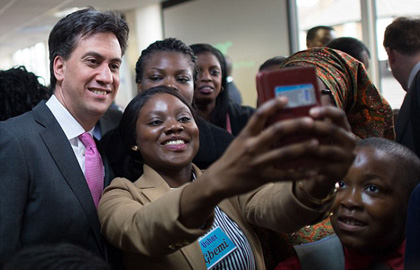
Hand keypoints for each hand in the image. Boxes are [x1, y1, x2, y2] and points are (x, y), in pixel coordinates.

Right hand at [205, 97, 329, 198]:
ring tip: (316, 143)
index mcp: (246, 135)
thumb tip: (274, 119)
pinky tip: (313, 171)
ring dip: (302, 147)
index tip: (286, 99)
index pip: (259, 115)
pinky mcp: (263, 177)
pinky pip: (285, 175)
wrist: (219, 180)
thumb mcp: (240, 141)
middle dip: (295, 125)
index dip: (272, 105)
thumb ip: (255, 132)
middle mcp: (252, 147)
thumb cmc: (232, 158)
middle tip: (311, 121)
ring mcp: (258, 162)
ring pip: (284, 153)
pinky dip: (300, 173)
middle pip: (276, 131)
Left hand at [295, 105, 355, 200]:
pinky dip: (308, 165)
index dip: (326, 111)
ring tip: (292, 145)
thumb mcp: (320, 137)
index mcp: (344, 128)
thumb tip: (289, 112)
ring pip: (327, 150)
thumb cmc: (319, 150)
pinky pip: (322, 167)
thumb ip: (311, 125)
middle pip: (332, 130)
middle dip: (314, 127)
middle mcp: (349, 141)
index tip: (311, 111)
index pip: (340, 115)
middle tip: (297, 126)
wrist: (326, 176)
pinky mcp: (340, 172)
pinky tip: (294, 164)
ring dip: (309, 147)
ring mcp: (346, 157)